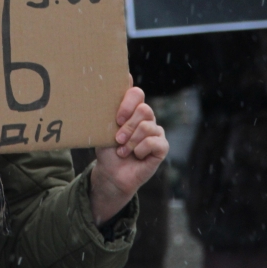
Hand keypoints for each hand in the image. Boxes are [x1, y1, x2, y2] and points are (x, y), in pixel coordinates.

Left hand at [90, 84, 167, 225]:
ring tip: (123, 151)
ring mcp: (156, 131)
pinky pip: (154, 142)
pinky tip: (137, 156)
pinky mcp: (162, 146)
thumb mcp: (104, 130)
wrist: (111, 173)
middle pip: (144, 109)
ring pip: (147, 127)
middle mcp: (146, 118)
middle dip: (128, 126)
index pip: (136, 94)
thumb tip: (110, 96)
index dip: (127, 104)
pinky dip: (141, 150)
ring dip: (131, 142)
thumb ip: (109, 113)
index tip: (117, 119)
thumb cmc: (108, 150)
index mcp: (132, 110)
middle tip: (118, 139)